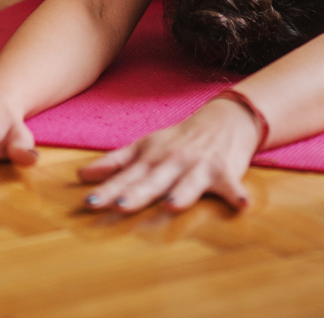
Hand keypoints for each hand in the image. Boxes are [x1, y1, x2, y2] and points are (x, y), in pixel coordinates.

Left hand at [79, 97, 260, 214]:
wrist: (225, 117)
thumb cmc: (180, 138)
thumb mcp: (146, 145)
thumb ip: (116, 162)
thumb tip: (81, 176)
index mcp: (152, 156)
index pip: (126, 175)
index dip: (108, 188)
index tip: (90, 201)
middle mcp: (173, 161)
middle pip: (153, 180)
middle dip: (138, 193)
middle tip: (121, 205)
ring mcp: (199, 166)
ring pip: (189, 183)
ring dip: (182, 192)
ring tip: (173, 204)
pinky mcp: (225, 172)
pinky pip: (231, 186)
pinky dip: (237, 194)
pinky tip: (242, 206)